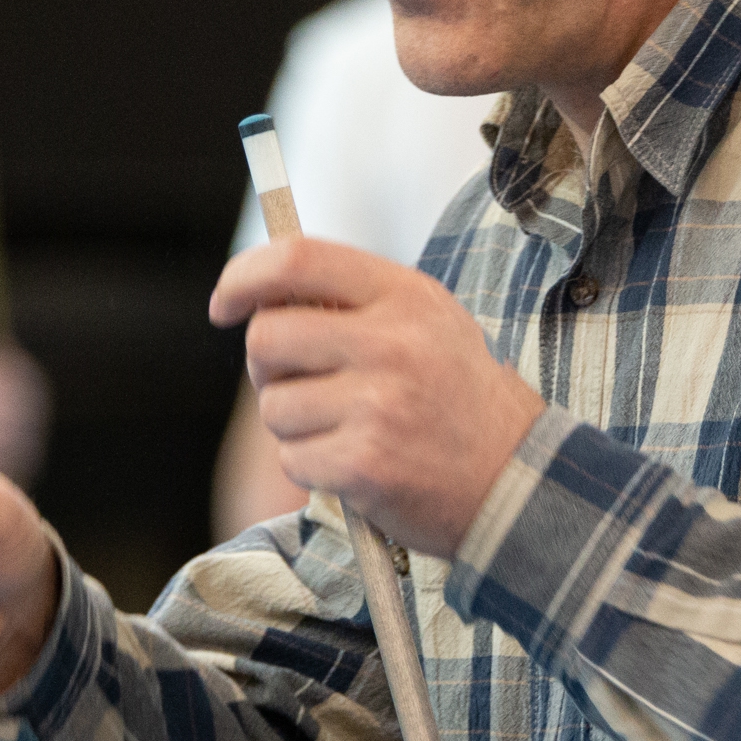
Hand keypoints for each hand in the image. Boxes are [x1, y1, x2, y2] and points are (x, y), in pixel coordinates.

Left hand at [208, 238, 543, 557]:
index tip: (225, 304)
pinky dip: (313, 467)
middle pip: (267, 337)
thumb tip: (259, 293)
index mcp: (404, 296)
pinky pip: (292, 459)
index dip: (243, 278)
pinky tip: (357, 464)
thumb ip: (353, 298)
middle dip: (268, 368)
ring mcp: (378, 405)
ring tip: (348, 429)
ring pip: (274, 406)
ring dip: (295, 425)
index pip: (297, 260)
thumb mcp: (425, 322)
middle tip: (303, 384)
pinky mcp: (364, 464)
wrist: (515, 480)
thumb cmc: (456, 397)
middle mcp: (391, 343)